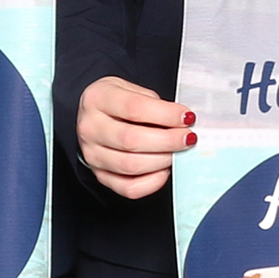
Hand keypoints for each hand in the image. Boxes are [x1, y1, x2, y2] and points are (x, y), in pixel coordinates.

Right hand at [77, 75, 190, 200]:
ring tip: (178, 152)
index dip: (166, 115)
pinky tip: (164, 169)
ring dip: (163, 161)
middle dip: (168, 141)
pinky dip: (152, 182)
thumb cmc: (118, 101)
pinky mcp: (100, 176)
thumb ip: (154, 103)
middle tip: (188, 138)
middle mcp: (90, 128)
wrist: (95, 116)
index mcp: (97, 99)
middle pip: (131, 140)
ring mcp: (92, 155)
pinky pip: (128, 188)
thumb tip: (183, 121)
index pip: (134, 108)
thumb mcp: (132, 88)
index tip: (187, 118)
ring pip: (131, 166)